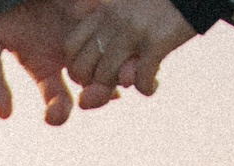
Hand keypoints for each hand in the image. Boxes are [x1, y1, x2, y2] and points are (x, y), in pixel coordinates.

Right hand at [0, 0, 121, 125]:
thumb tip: (4, 116)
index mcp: (43, 68)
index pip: (58, 101)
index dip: (59, 112)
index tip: (54, 113)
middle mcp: (67, 55)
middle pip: (88, 87)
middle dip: (96, 97)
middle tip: (97, 97)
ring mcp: (82, 33)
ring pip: (106, 62)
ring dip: (116, 73)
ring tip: (121, 77)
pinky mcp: (91, 9)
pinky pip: (108, 29)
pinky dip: (116, 41)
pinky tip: (117, 48)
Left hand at [66, 0, 197, 95]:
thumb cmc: (162, 1)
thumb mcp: (127, 4)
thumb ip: (108, 19)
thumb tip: (103, 60)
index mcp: (103, 9)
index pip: (71, 46)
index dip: (78, 67)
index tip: (95, 73)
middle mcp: (112, 19)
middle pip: (83, 67)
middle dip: (94, 83)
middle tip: (112, 84)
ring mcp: (132, 30)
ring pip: (106, 76)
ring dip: (119, 87)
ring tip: (135, 81)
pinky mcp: (155, 41)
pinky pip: (139, 79)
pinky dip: (145, 88)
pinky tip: (153, 85)